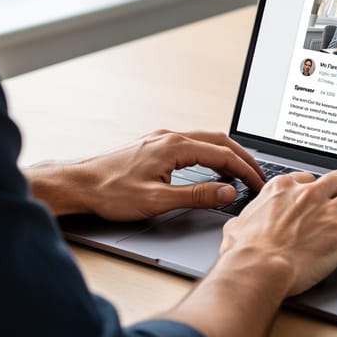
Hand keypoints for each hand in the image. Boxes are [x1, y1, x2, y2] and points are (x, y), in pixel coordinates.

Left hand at [26, 130, 264, 220]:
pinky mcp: (155, 146)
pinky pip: (193, 144)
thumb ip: (197, 196)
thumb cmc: (110, 192)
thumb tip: (227, 192)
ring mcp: (162, 139)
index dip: (246, 171)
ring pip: (207, 140)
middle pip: (220, 142)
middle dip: (243, 158)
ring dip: (228, 154)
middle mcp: (170, 137)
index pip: (223, 155)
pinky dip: (211, 153)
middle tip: (258, 176)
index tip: (259, 184)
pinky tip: (211, 166)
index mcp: (175, 146)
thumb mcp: (158, 200)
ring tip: (241, 171)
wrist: (78, 184)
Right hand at [219, 171, 336, 295]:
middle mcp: (309, 194)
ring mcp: (328, 211)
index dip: (315, 189)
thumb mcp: (237, 226)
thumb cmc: (246, 252)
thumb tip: (242, 224)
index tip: (318, 197)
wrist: (259, 268)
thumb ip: (246, 219)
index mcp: (283, 189)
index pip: (307, 179)